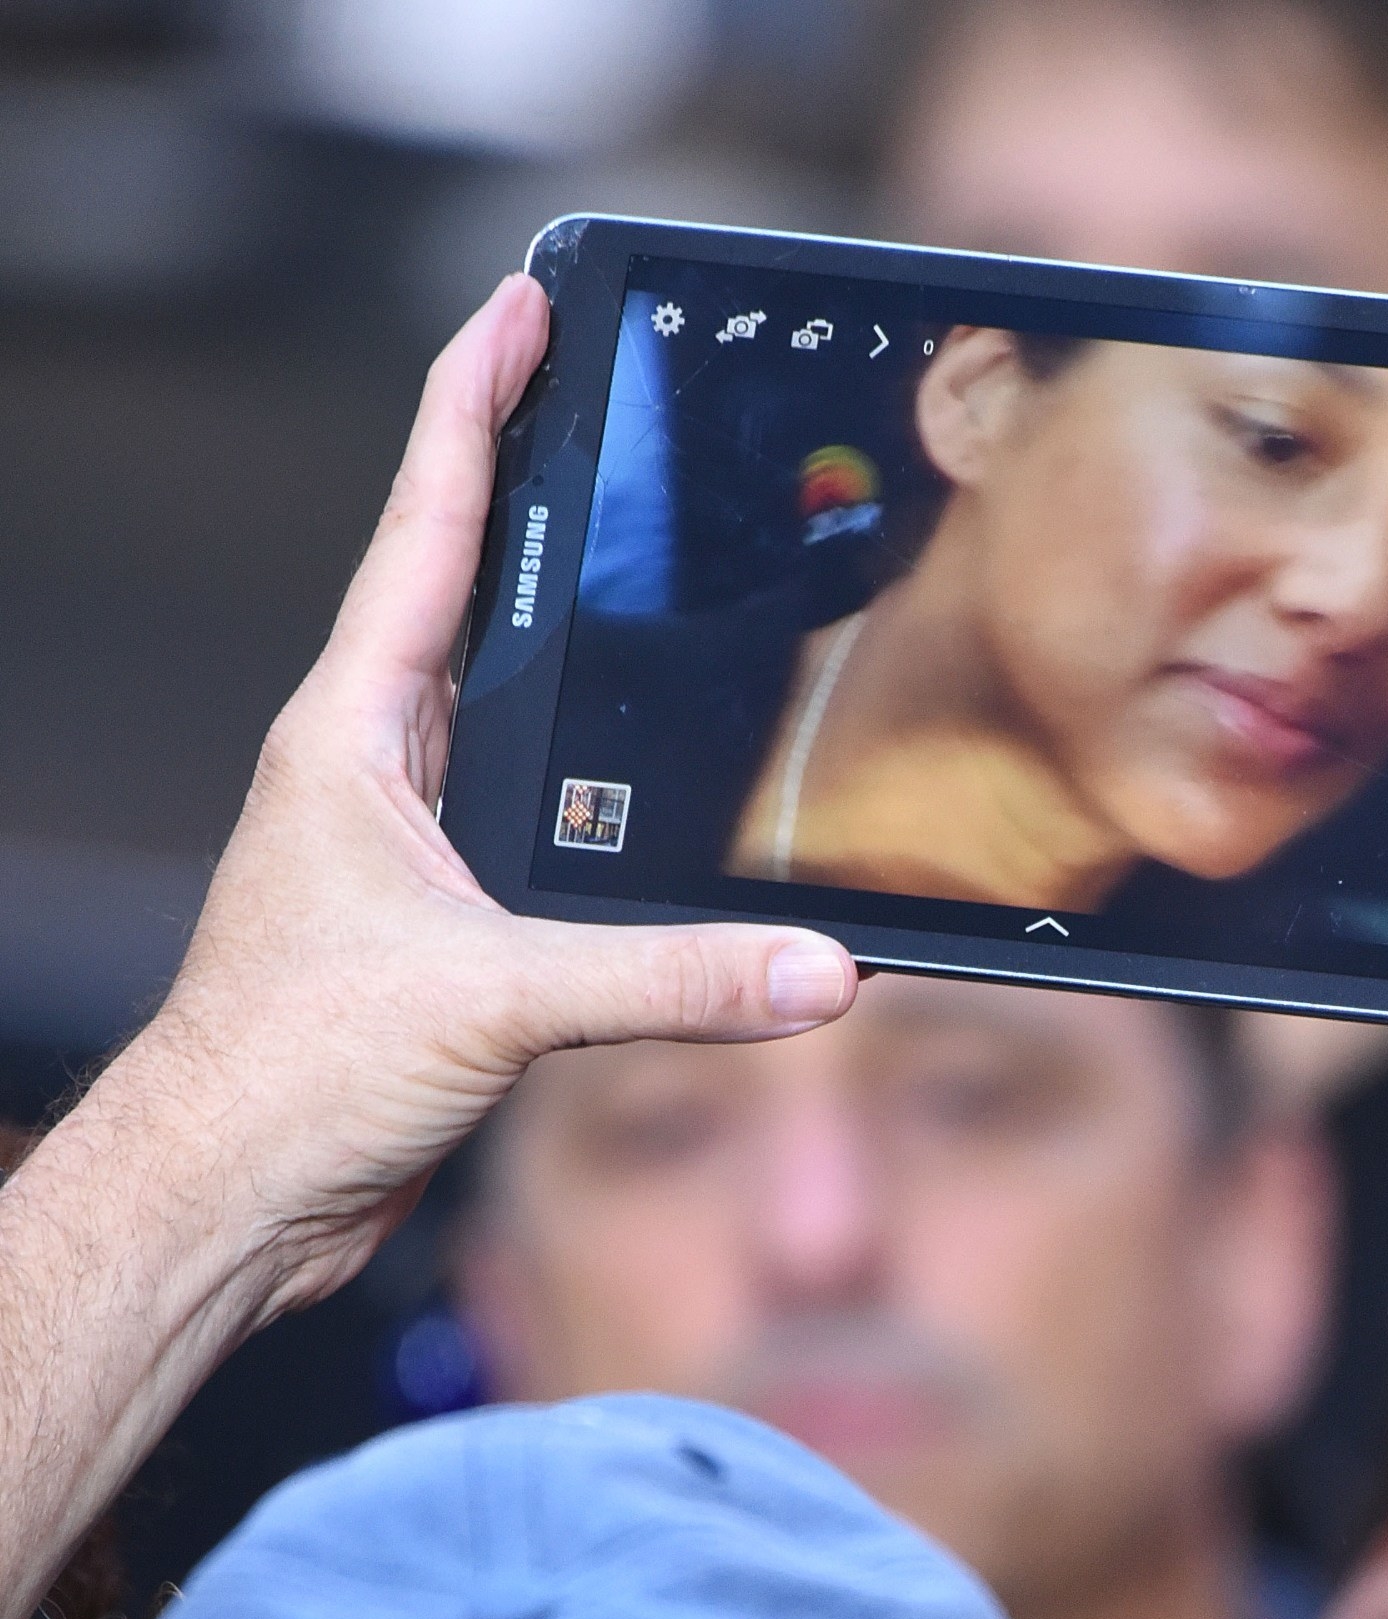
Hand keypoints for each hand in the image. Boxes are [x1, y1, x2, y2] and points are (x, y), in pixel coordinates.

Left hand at [111, 274, 855, 1323]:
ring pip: (505, 713)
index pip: (429, 524)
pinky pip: (535, 830)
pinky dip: (592, 786)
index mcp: (353, 734)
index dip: (480, 398)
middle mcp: (374, 771)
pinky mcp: (441, 933)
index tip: (530, 301)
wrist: (227, 1199)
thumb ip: (664, 978)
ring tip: (645, 557)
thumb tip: (811, 968)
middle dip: (538, 486)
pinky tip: (648, 788)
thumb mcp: (490, 1004)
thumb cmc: (282, 1075)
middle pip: (470, 590)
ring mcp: (404, 850)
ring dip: (566, 638)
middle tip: (609, 392)